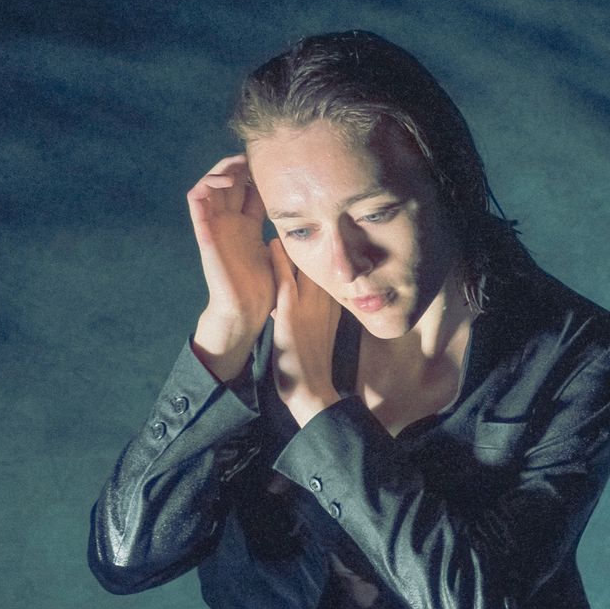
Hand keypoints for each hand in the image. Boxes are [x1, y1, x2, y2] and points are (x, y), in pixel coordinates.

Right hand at [187, 154, 274, 336]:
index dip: (257, 173)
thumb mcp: (280, 249)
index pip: (247, 189)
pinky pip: (195, 200)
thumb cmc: (267, 286)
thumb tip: (309, 215)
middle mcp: (229, 222)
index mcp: (246, 225)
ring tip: (238, 163)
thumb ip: (285, 231)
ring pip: (209, 184)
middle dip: (239, 164)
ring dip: (221, 169)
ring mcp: (215, 225)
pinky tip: (225, 180)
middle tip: (254, 154)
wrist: (249, 309)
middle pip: (228, 181)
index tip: (275, 162)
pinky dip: (206, 184)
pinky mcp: (204, 232)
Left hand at [268, 236, 341, 424]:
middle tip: (303, 217)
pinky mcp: (291, 312)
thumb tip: (317, 304)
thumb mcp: (324, 335)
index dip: (325, 251)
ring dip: (295, 242)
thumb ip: (322, 316)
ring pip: (304, 264)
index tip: (318, 234)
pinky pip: (285, 278)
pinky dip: (279, 259)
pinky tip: (274, 242)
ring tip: (286, 222)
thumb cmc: (314, 367)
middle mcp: (326, 301)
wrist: (312, 390)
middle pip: (321, 261)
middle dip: (313, 241)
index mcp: (335, 306)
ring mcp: (310, 305)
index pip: (331, 270)